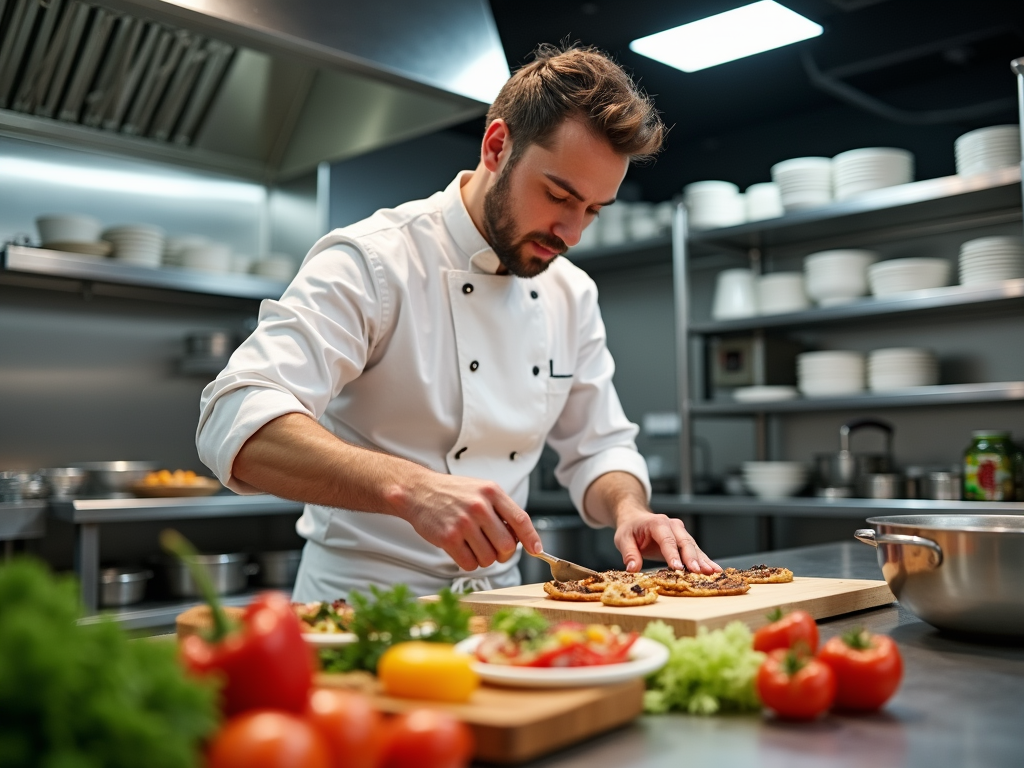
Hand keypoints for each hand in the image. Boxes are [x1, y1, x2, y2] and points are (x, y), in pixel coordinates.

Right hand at [390, 471, 542, 570]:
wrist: (418, 491)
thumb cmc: (451, 493)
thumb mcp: (481, 490)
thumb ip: (502, 509)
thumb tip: (522, 536)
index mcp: (491, 492)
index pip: (521, 520)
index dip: (531, 538)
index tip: (536, 550)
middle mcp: (479, 506)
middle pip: (506, 545)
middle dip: (503, 553)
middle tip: (494, 548)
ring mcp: (463, 523)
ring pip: (488, 558)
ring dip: (484, 558)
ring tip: (472, 544)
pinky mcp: (448, 538)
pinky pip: (469, 564)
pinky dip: (468, 562)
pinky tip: (461, 549)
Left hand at [614, 507, 719, 573]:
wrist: (636, 519)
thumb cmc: (630, 529)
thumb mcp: (623, 540)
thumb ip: (629, 554)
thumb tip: (632, 569)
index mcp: (657, 523)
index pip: (666, 539)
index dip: (672, 554)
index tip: (678, 567)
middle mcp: (673, 525)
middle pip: (684, 542)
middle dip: (692, 558)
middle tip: (699, 571)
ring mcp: (681, 532)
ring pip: (693, 547)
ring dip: (703, 560)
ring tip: (713, 572)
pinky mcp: (685, 541)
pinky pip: (696, 551)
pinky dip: (705, 560)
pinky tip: (714, 570)